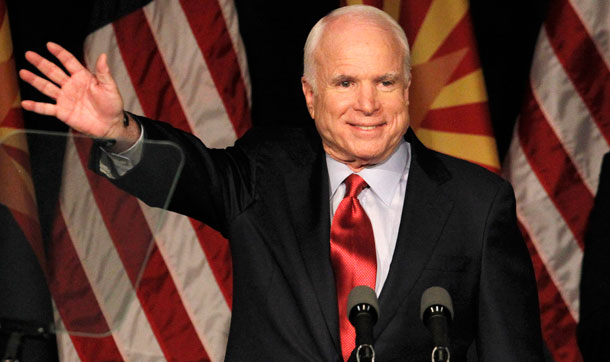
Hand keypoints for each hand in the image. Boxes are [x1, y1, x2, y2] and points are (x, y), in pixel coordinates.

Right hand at [19, 42, 135, 142]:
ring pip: (47, 87)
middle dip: (41, 63)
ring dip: (35, 80)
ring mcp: (65, 98)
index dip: (60, 53)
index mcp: (82, 77)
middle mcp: (71, 86)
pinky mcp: (62, 112)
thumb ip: (104, 72)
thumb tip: (103, 56)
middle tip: (29, 54)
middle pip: (53, 72)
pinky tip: (25, 103)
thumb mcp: (110, 87)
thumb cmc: (112, 105)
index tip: (50, 45)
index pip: (69, 62)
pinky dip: (36, 107)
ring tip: (23, 72)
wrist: (110, 125)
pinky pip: (47, 108)